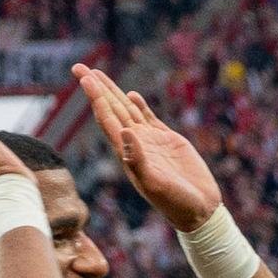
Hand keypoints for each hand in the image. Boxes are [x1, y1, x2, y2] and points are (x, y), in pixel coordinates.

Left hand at [73, 64, 224, 230]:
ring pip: (126, 109)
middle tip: (78, 67)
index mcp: (127, 154)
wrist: (198, 211)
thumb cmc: (176, 203)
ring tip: (97, 75)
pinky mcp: (167, 141)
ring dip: (112, 92)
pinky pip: (148, 118)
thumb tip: (124, 132)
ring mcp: (150, 141)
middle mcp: (134, 144)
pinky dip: (138, 105)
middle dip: (96, 88)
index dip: (95, 97)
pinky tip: (129, 95)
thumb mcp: (156, 184)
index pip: (107, 119)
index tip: (84, 77)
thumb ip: (139, 160)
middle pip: (111, 108)